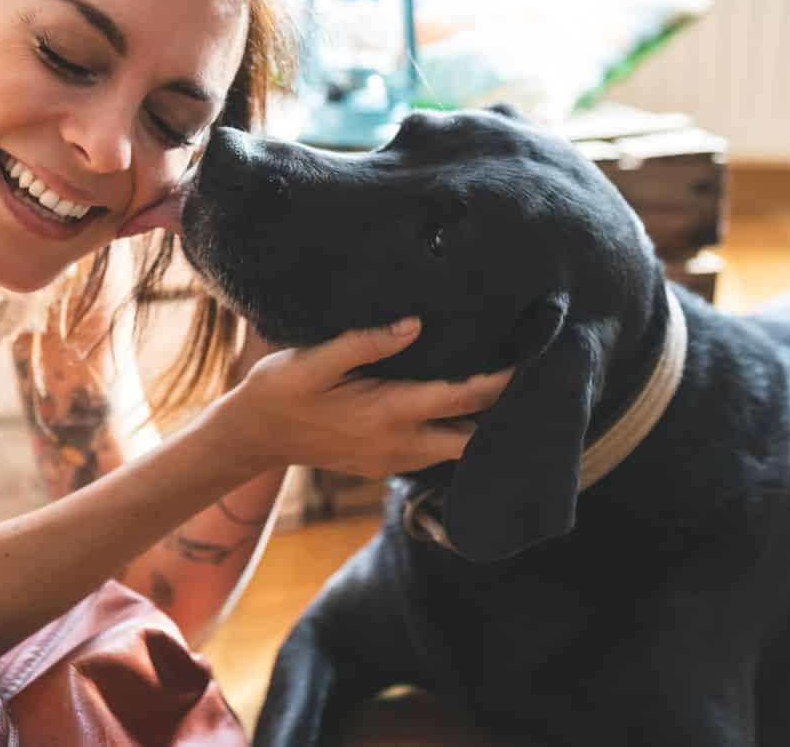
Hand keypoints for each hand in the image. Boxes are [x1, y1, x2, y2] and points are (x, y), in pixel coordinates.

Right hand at [212, 319, 511, 477]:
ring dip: (483, 426)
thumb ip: (365, 342)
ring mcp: (393, 460)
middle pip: (474, 438)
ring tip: (511, 392)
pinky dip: (458, 434)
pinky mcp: (386, 465)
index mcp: (387, 413)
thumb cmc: (280, 390)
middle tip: (536, 382)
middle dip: (505, 415)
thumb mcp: (314, 360)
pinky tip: (468, 410)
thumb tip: (416, 324)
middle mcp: (399, 445)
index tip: (533, 360)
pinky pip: (436, 454)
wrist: (253, 437)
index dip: (502, 383)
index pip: (462, 399)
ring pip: (458, 450)